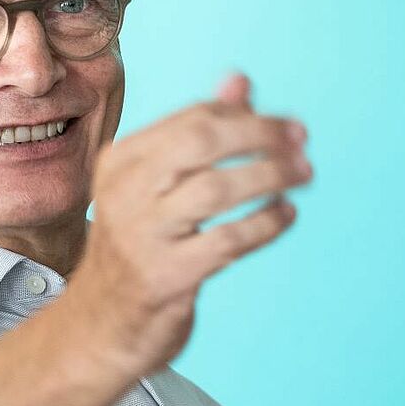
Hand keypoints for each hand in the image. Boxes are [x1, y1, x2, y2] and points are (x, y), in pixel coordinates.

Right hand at [66, 72, 310, 377]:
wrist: (101, 324)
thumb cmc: (139, 244)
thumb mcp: (157, 185)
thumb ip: (198, 133)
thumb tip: (239, 81)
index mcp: (121, 160)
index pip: (192, 118)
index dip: (248, 116)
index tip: (290, 127)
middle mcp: (125, 192)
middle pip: (201, 141)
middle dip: (260, 135)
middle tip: (301, 141)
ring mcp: (142, 235)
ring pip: (216, 188)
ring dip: (270, 175)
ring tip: (303, 174)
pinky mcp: (165, 277)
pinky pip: (228, 240)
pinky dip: (265, 223)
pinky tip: (285, 215)